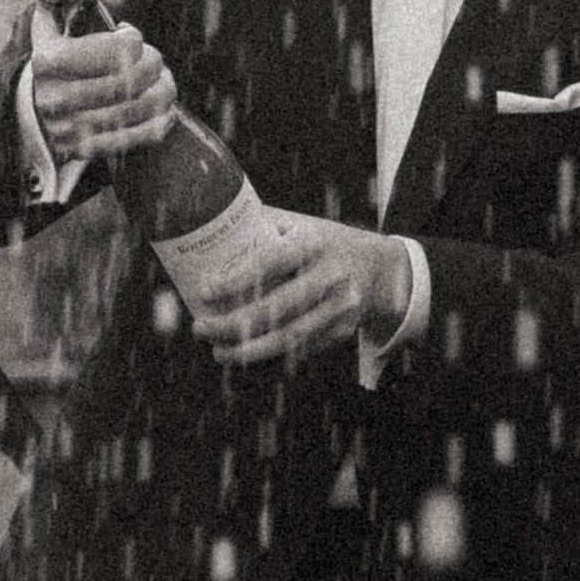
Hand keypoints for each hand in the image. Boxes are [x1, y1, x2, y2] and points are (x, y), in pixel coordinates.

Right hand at [29, 10, 179, 166]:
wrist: (26, 112)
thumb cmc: (49, 60)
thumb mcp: (46, 23)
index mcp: (48, 63)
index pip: (114, 52)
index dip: (133, 40)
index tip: (128, 35)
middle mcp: (57, 100)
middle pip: (130, 80)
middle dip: (154, 63)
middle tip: (152, 57)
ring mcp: (72, 130)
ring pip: (141, 107)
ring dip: (164, 89)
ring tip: (161, 78)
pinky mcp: (88, 151)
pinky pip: (143, 135)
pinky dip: (162, 117)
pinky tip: (162, 105)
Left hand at [178, 212, 416, 367]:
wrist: (380, 268)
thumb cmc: (324, 243)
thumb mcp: (299, 225)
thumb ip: (260, 229)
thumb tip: (208, 234)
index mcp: (314, 243)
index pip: (269, 263)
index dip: (235, 280)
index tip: (204, 290)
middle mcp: (330, 276)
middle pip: (275, 309)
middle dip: (232, 324)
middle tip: (200, 327)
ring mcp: (339, 308)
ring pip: (287, 338)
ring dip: (247, 350)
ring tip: (217, 352)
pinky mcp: (342, 331)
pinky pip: (300, 350)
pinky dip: (269, 355)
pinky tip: (244, 353)